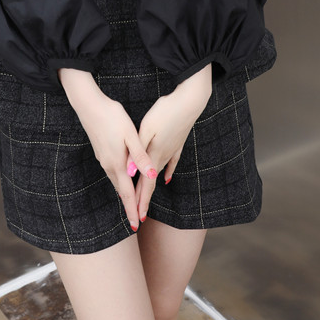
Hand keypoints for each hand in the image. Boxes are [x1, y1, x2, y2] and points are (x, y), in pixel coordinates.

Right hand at [59, 69, 156, 230]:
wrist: (89, 105)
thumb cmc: (112, 117)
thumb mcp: (131, 135)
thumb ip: (141, 156)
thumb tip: (152, 175)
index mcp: (117, 163)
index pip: (126, 193)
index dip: (133, 209)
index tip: (137, 225)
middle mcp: (108, 165)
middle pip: (120, 190)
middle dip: (129, 205)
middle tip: (137, 219)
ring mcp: (103, 159)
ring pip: (116, 181)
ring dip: (124, 193)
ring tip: (132, 202)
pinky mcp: (101, 152)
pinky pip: (112, 172)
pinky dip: (120, 181)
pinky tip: (124, 178)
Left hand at [135, 64, 212, 221]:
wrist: (190, 101)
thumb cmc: (166, 112)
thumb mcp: (146, 129)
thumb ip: (137, 152)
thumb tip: (129, 172)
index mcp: (154, 154)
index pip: (145, 184)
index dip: (139, 201)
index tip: (136, 218)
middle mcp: (164, 156)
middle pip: (151, 182)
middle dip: (144, 200)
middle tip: (140, 217)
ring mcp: (172, 149)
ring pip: (159, 173)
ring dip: (152, 187)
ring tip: (146, 199)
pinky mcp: (177, 142)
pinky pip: (171, 161)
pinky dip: (167, 171)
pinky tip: (166, 178)